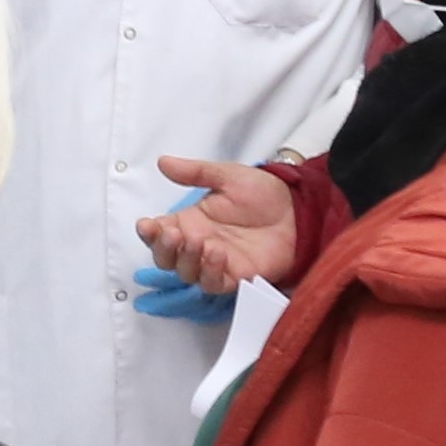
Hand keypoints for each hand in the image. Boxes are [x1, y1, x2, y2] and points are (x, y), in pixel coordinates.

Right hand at [141, 155, 300, 292]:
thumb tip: (163, 162)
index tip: (147, 224)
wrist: (298, 210)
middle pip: (166, 258)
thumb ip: (195, 172)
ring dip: (186, 260)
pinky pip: (214, 283)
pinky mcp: (235, 277)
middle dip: (163, 249)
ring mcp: (215, 263)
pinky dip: (210, 272)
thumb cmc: (263, 194)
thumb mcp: (228, 176)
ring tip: (199, 241)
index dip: (149, 232)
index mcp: (189, 222)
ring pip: (186, 273)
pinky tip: (216, 254)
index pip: (158, 232)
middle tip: (172, 234)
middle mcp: (197, 245)